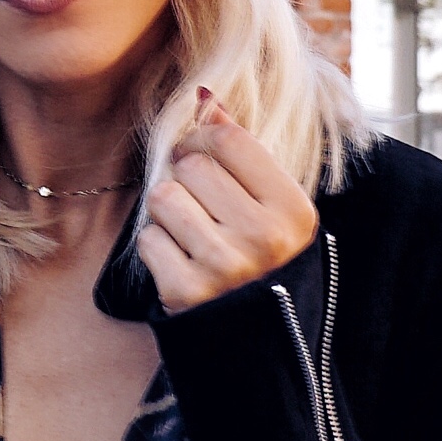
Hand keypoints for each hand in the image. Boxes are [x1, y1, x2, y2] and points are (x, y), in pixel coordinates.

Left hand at [138, 90, 317, 314]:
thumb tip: (204, 98)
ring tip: (191, 233)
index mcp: (293, 211)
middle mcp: (263, 238)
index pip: (230, 140)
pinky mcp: (185, 291)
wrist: (258, 342)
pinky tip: (182, 262)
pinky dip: (157, 247)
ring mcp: (223, 266)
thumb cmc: (264, 261)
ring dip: (169, 212)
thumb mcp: (273, 209)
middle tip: (200, 202)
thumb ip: (242, 153)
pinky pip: (148, 239)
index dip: (203, 135)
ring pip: (163, 197)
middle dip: (186, 177)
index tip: (200, 150)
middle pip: (192, 165)